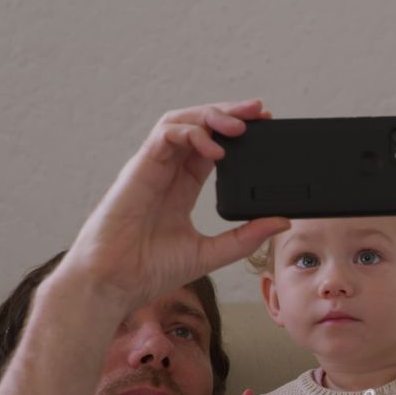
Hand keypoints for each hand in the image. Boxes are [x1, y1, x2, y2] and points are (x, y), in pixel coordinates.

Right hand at [59, 99, 289, 308]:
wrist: (114, 283)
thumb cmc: (149, 270)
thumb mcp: (211, 252)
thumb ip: (246, 237)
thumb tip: (281, 221)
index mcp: (182, 188)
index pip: (213, 147)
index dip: (238, 135)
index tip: (266, 129)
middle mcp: (168, 172)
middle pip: (199, 126)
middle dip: (230, 114)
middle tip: (260, 111)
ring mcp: (152, 168)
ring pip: (181, 122)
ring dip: (212, 116)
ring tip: (241, 124)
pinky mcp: (138, 169)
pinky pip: (164, 135)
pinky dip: (191, 134)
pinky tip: (215, 149)